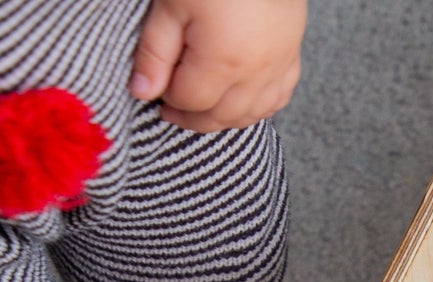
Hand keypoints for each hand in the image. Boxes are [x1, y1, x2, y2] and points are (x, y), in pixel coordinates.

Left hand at [130, 0, 305, 131]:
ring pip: (250, 115)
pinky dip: (257, 108)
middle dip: (193, 118)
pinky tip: (240, 101)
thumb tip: (142, 92)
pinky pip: (277, 100)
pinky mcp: (291, 60)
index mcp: (221, 62)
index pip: (189, 101)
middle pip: (220, 117)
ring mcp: (276, 69)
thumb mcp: (172, 4)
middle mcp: (253, 74)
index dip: (168, 99)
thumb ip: (155, 52)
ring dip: (224, 118)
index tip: (156, 90)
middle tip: (172, 108)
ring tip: (203, 107)